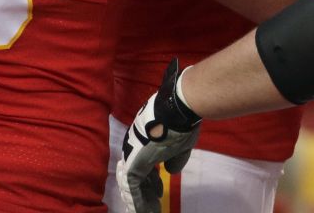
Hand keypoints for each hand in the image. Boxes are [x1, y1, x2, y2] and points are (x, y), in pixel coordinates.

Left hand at [116, 59, 202, 212]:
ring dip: (142, 199)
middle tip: (154, 205)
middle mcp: (134, 147)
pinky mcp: (134, 163)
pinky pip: (132, 187)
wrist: (177, 110)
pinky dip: (138, 201)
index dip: (152, 180)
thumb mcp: (180, 144)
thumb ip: (174, 158)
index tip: (159, 191)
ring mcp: (132, 155)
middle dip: (147, 192)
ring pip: (133, 183)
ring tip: (150, 211)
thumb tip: (171, 170)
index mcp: (144, 141)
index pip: (144, 165)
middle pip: (137, 174)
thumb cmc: (181, 124)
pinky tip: (144, 211)